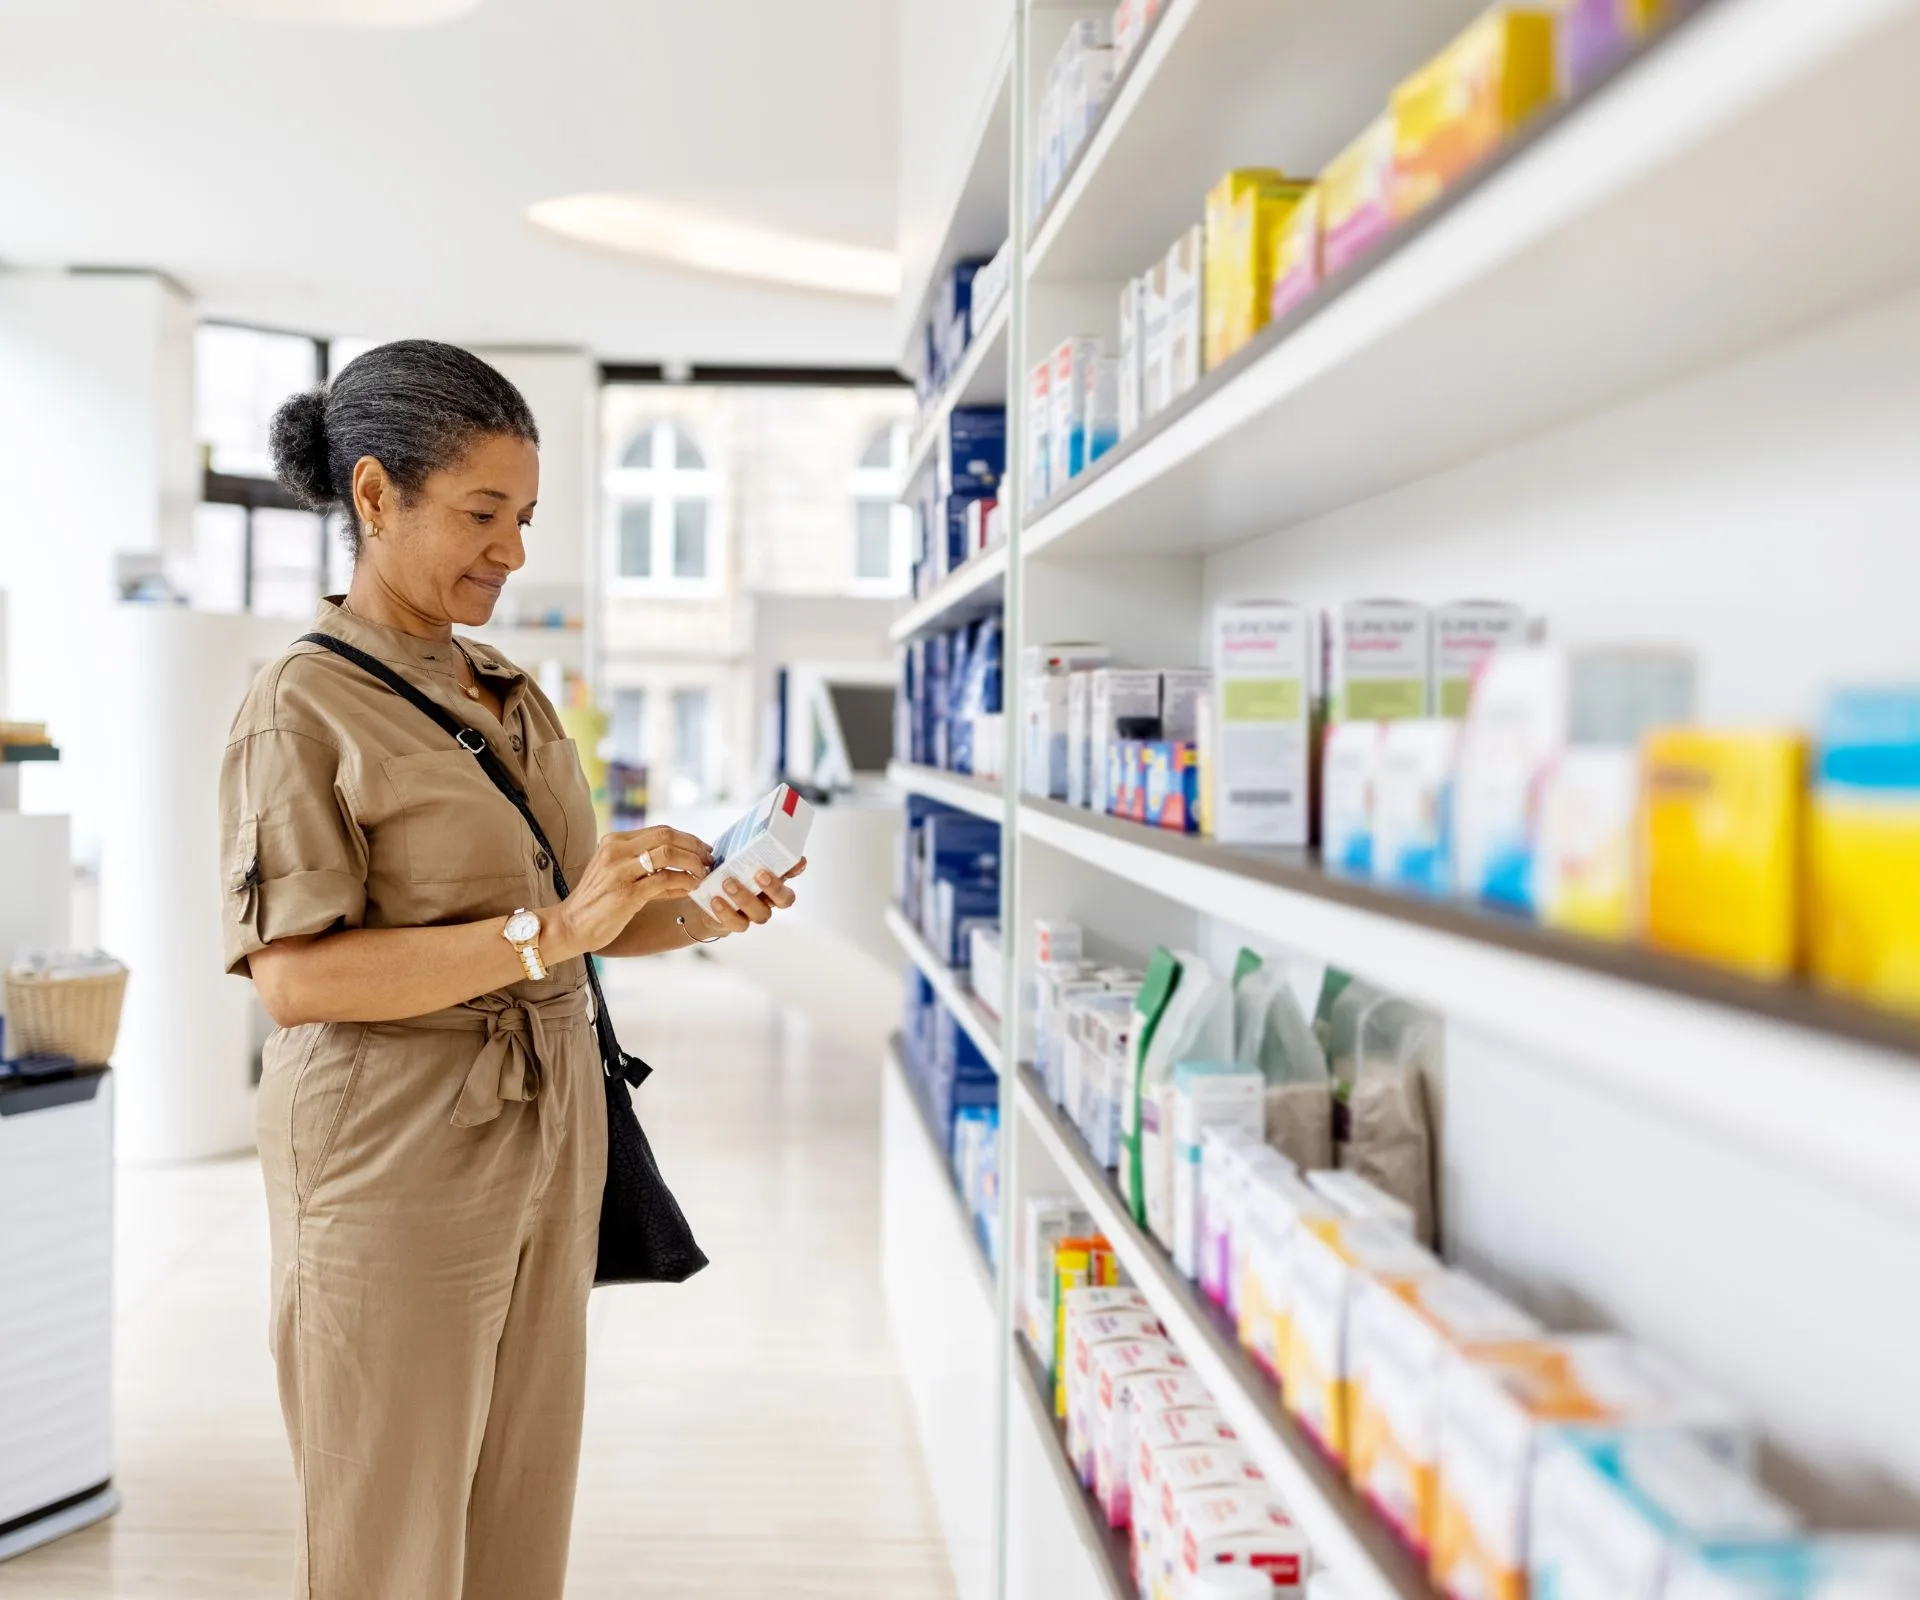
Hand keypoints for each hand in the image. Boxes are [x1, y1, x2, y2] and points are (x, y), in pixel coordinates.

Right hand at [550, 827, 711, 960]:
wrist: (571, 925)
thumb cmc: (598, 901)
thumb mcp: (617, 872)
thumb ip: (644, 863)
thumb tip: (683, 862)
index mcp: (615, 841)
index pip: (661, 831)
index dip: (688, 838)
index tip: (704, 850)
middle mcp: (616, 850)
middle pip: (667, 836)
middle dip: (694, 847)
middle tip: (709, 861)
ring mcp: (620, 871)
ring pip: (669, 854)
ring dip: (693, 864)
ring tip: (703, 875)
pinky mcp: (626, 893)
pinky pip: (665, 880)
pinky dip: (684, 882)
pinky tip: (692, 888)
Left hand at [694, 858, 806, 938]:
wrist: (701, 897)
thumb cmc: (720, 872)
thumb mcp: (726, 856)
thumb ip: (734, 849)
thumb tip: (734, 838)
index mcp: (770, 878)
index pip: (789, 873)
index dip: (796, 869)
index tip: (798, 860)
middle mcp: (768, 898)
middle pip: (784, 899)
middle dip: (775, 888)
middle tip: (760, 874)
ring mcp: (754, 913)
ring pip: (761, 913)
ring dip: (746, 898)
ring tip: (727, 884)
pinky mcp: (738, 924)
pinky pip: (738, 924)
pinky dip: (727, 913)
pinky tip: (716, 901)